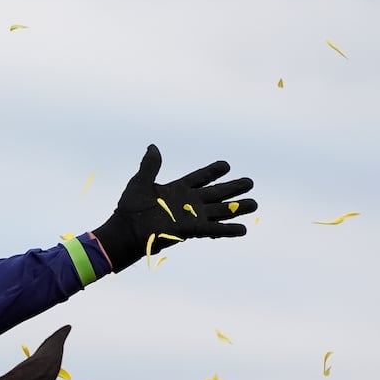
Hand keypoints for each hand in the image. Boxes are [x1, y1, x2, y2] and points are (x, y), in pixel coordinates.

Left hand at [91, 144, 256, 271]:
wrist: (125, 232)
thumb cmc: (130, 209)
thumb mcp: (140, 183)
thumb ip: (150, 166)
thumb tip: (153, 147)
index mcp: (177, 189)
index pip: (199, 178)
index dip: (212, 171)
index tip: (226, 165)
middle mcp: (188, 202)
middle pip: (216, 193)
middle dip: (232, 188)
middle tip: (250, 182)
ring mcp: (191, 217)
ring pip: (219, 211)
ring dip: (237, 208)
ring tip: (254, 204)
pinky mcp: (191, 230)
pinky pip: (213, 229)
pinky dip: (227, 229)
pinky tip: (243, 229)